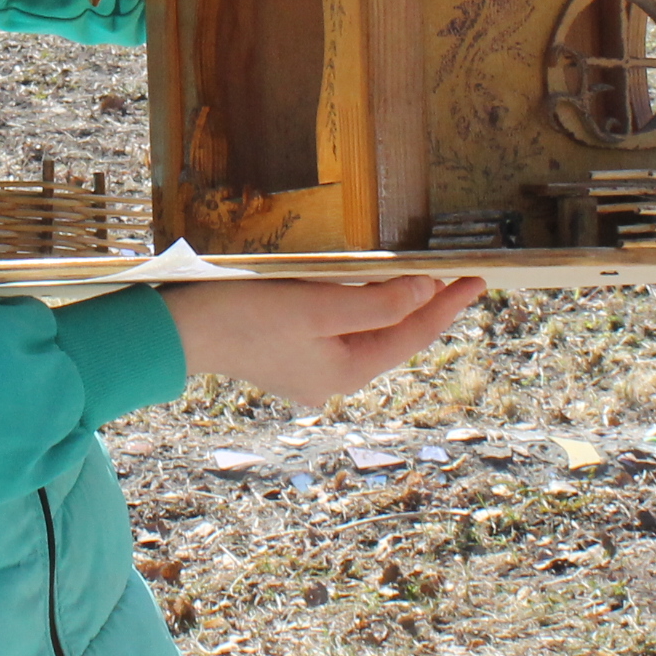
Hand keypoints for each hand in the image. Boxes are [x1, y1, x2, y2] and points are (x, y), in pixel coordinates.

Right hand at [163, 275, 484, 409]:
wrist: (178, 330)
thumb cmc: (242, 316)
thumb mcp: (316, 306)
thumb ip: (376, 303)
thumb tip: (425, 292)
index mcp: (346, 371)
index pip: (412, 334)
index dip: (447, 306)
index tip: (477, 280)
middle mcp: (332, 378)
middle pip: (392, 337)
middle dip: (425, 307)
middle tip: (458, 277)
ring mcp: (309, 370)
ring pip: (366, 334)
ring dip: (393, 306)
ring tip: (422, 280)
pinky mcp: (288, 354)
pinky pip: (339, 330)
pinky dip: (360, 308)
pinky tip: (365, 290)